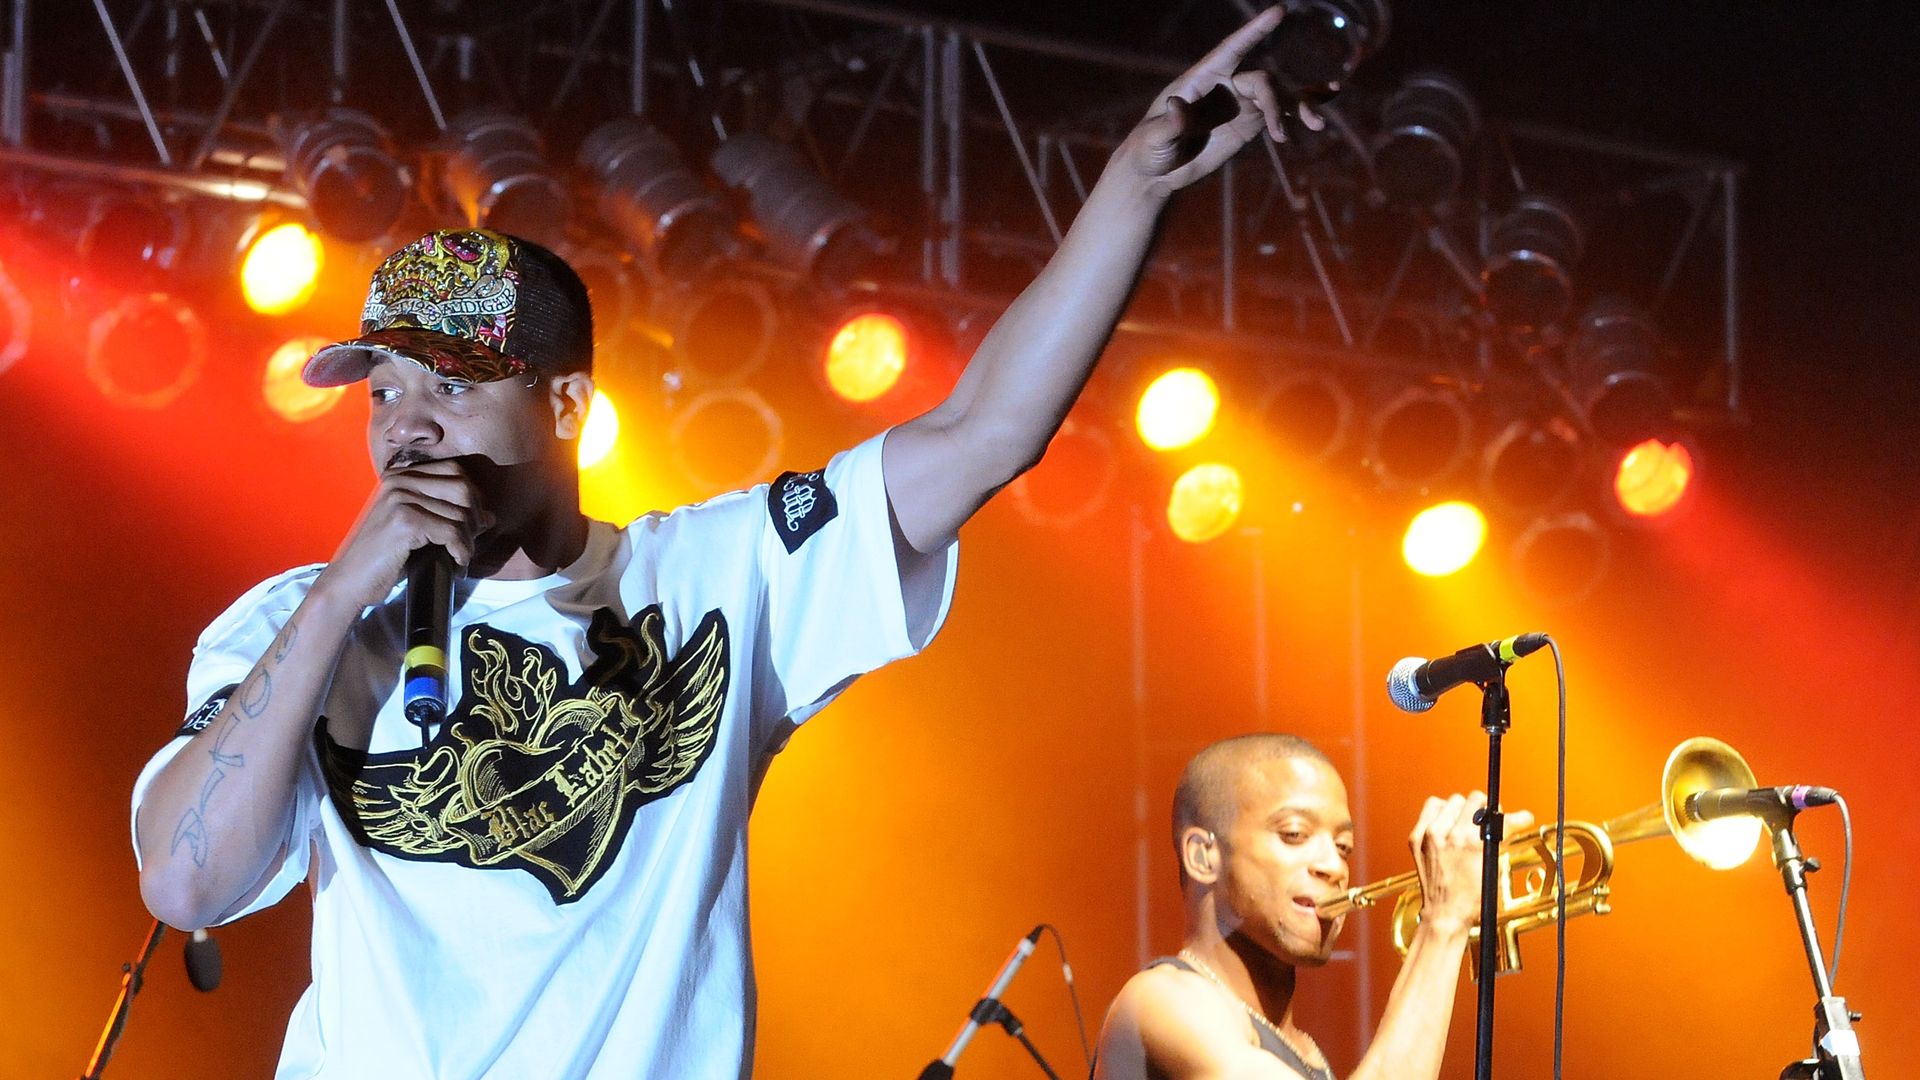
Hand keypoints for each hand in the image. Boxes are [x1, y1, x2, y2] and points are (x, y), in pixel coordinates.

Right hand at [312, 459, 491, 610]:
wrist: (349, 581)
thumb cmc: (383, 557)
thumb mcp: (413, 527)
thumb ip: (445, 513)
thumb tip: (490, 516)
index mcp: (400, 475)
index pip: (455, 471)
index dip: (472, 497)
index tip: (473, 524)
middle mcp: (399, 480)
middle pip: (463, 488)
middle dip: (475, 517)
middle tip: (469, 543)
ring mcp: (401, 499)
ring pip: (460, 513)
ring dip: (468, 541)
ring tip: (460, 558)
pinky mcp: (404, 522)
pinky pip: (452, 533)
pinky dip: (461, 551)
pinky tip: (457, 565)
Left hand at [1112, 6, 1317, 199]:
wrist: (1156, 172)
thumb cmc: (1147, 149)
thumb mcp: (1154, 137)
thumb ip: (1169, 123)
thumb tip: (1177, 105)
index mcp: (1201, 79)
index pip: (1231, 49)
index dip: (1254, 31)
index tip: (1279, 12)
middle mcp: (1225, 85)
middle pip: (1262, 81)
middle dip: (1276, 102)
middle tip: (1280, 133)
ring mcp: (1239, 103)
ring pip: (1278, 96)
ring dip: (1299, 107)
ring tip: (1316, 125)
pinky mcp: (1249, 123)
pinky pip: (1280, 112)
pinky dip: (1301, 109)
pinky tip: (1324, 108)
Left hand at [1408, 791, 1536, 936]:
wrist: (1445, 913)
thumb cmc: (1469, 897)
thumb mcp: (1492, 865)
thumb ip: (1501, 838)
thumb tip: (1517, 819)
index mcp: (1471, 842)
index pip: (1491, 811)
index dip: (1507, 814)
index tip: (1515, 817)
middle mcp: (1449, 835)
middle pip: (1471, 800)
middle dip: (1483, 809)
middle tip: (1487, 821)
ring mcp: (1430, 835)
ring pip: (1450, 801)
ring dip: (1461, 810)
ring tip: (1465, 822)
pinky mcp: (1417, 837)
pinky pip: (1431, 809)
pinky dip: (1441, 813)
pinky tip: (1447, 823)